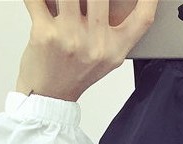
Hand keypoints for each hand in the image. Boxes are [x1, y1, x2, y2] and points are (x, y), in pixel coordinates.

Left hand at [15, 0, 157, 101]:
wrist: (50, 95)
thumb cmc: (76, 72)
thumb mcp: (107, 57)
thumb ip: (115, 29)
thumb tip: (117, 1)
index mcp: (116, 49)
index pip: (143, 19)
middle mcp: (97, 44)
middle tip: (85, 1)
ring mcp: (70, 38)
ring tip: (62, 1)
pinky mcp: (44, 34)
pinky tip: (39, 1)